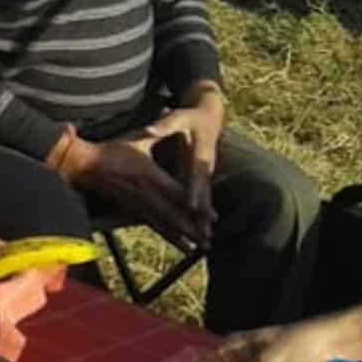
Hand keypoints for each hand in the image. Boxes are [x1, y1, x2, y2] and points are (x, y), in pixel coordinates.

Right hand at [69, 136, 205, 251]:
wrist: (86, 165)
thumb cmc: (112, 150)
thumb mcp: (137, 138)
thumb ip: (157, 132)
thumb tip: (172, 116)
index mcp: (150, 175)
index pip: (177, 194)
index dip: (196, 206)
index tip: (212, 216)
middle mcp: (145, 193)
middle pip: (173, 215)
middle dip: (192, 229)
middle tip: (209, 241)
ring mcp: (137, 204)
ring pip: (163, 224)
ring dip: (181, 238)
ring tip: (198, 249)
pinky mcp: (131, 209)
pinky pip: (153, 225)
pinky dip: (167, 236)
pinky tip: (179, 244)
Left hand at [143, 91, 224, 240]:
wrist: (210, 117)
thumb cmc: (192, 117)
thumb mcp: (180, 117)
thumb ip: (166, 124)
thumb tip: (151, 128)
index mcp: (199, 154)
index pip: (196, 175)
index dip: (193, 191)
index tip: (191, 205)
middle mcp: (204, 169)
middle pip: (203, 196)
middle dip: (202, 217)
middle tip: (203, 236)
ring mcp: (205, 178)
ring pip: (203, 205)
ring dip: (202, 224)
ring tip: (203, 244)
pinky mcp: (201, 182)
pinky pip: (199, 204)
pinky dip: (197, 220)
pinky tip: (195, 236)